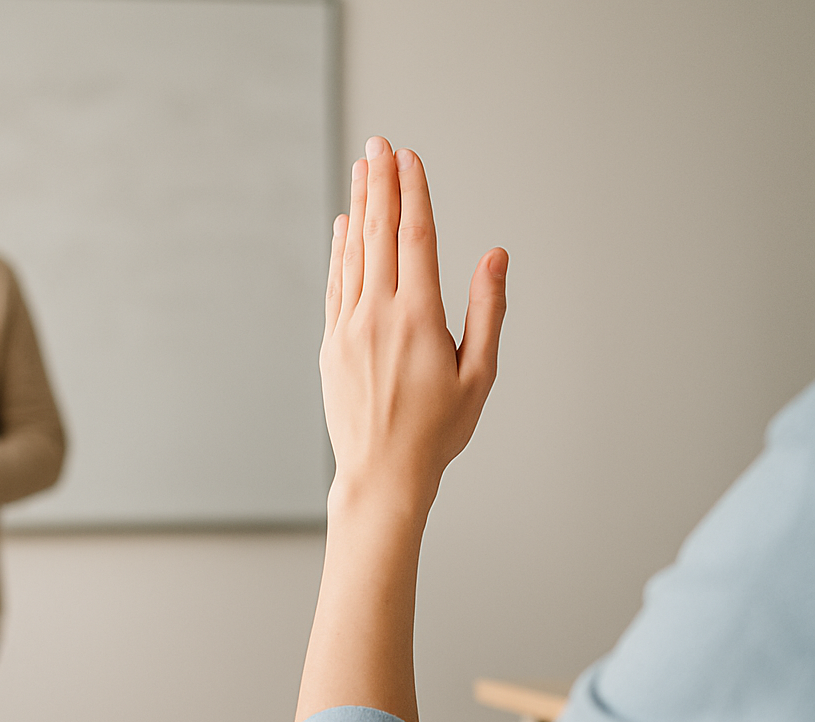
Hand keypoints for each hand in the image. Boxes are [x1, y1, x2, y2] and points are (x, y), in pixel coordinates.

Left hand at [321, 136, 507, 522]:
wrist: (382, 474)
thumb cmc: (439, 431)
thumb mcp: (480, 373)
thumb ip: (488, 309)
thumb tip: (495, 255)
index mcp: (419, 318)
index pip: (415, 239)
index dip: (413, 193)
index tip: (410, 157)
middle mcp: (378, 316)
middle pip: (378, 235)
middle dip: (381, 185)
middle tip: (380, 144)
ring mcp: (348, 329)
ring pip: (353, 255)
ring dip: (358, 208)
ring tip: (363, 170)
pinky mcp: (330, 345)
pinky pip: (336, 285)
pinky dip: (339, 252)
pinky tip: (343, 227)